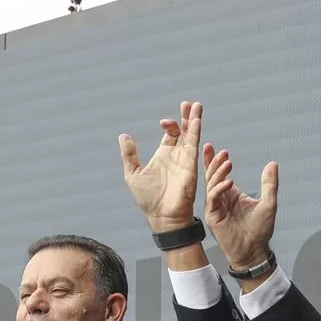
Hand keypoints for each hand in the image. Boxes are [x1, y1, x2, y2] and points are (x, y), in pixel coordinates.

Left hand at [120, 101, 203, 231]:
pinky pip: (194, 146)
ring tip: (197, 106)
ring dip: (194, 120)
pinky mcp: (190, 165)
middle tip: (189, 104)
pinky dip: (195, 133)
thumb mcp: (133, 173)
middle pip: (184, 131)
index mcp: (163, 155)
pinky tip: (196, 121)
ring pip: (192, 135)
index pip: (171, 134)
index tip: (163, 123)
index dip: (170, 124)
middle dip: (186, 117)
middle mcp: (176, 155)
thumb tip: (123, 136)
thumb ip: (129, 155)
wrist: (161, 216)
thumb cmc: (148, 199)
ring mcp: (185, 159)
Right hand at [203, 147, 278, 269]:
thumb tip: (272, 164)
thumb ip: (269, 184)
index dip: (215, 161)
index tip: (213, 147)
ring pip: (211, 185)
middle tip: (220, 152)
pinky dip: (219, 189)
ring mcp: (215, 208)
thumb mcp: (269, 203)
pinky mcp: (213, 217)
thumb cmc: (260, 230)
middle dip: (214, 163)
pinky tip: (228, 182)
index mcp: (231, 194)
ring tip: (227, 163)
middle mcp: (221, 199)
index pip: (220, 174)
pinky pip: (213, 199)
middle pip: (213, 177)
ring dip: (218, 173)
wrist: (255, 251)